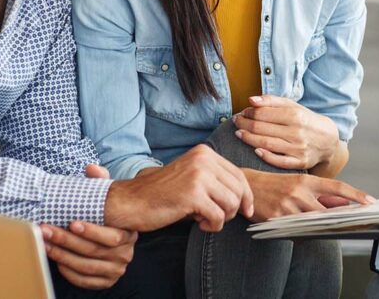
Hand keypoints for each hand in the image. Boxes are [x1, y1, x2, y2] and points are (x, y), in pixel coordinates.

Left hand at [40, 164, 135, 289]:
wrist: (116, 238)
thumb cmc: (107, 217)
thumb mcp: (108, 199)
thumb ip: (100, 183)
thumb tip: (91, 167)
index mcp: (128, 234)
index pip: (111, 236)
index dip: (90, 231)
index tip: (71, 223)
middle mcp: (126, 254)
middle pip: (93, 251)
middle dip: (66, 241)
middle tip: (47, 230)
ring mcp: (116, 269)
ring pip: (86, 266)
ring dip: (62, 255)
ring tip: (45, 243)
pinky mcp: (107, 281)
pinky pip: (85, 280)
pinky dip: (69, 272)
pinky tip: (57, 261)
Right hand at [104, 144, 253, 232]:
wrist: (131, 201)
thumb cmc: (162, 193)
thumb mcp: (192, 176)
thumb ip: (215, 179)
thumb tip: (245, 196)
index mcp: (205, 153)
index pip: (239, 175)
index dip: (246, 195)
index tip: (247, 210)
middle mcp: (204, 160)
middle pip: (239, 189)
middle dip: (234, 209)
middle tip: (217, 217)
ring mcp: (199, 176)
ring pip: (232, 203)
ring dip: (222, 217)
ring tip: (205, 218)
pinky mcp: (193, 195)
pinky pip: (218, 216)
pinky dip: (213, 225)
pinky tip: (199, 223)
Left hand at [233, 95, 338, 169]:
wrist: (328, 140)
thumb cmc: (306, 121)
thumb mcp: (293, 106)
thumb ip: (272, 101)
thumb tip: (251, 100)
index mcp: (295, 115)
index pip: (263, 113)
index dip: (248, 112)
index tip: (242, 112)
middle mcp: (297, 131)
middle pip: (262, 128)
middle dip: (244, 124)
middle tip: (236, 122)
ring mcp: (298, 148)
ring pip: (267, 144)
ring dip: (249, 138)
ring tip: (239, 134)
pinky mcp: (300, 162)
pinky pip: (278, 161)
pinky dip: (265, 156)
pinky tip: (255, 150)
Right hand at [243, 169, 374, 221]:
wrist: (247, 186)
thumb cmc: (276, 184)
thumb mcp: (300, 184)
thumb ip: (322, 195)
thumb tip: (345, 204)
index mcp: (306, 180)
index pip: (337, 187)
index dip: (355, 194)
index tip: (370, 201)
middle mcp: (299, 192)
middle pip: (327, 211)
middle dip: (338, 219)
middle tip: (350, 223)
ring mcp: (288, 206)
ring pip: (312, 223)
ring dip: (318, 228)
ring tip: (320, 227)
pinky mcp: (277, 219)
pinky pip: (296, 232)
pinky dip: (301, 234)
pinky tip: (299, 231)